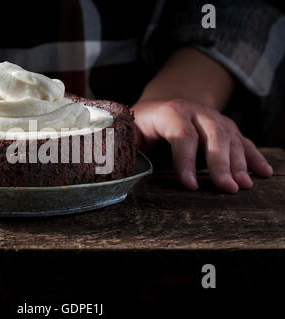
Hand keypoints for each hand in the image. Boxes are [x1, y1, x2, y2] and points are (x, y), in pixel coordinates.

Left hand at [131, 98, 272, 192]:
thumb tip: (109, 164)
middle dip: (220, 164)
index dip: (186, 160)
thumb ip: (122, 142)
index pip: (181, 135)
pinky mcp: (226, 127)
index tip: (190, 186)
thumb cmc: (143, 122)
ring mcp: (214, 118)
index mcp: (169, 112)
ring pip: (231, 138)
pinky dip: (254, 156)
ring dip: (240, 162)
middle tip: (227, 188)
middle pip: (213, 136)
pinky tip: (264, 172)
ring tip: (244, 185)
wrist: (166, 99)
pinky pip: (243, 140)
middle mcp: (196, 112)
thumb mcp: (128, 129)